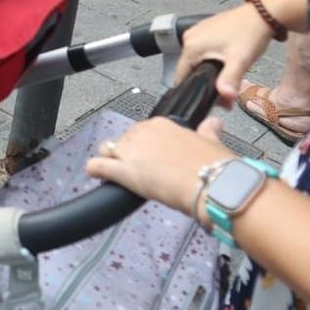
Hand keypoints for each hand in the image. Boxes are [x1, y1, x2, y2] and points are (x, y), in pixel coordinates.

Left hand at [84, 114, 232, 216]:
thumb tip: (213, 124)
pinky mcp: (123, 171)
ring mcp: (131, 151)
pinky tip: (96, 174)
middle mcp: (144, 133)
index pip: (143, 131)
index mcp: (164, 124)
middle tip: (139, 170)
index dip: (144, 146)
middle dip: (128, 154)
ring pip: (108, 151)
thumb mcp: (212, 142)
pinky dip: (95, 170)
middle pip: (124, 141)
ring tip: (118, 175)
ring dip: (111, 161)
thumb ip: (208, 132)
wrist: (213, 184)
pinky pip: (97, 166)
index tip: (150, 156)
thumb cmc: (215, 166)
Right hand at [176, 4, 279, 107]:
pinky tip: (228, 59)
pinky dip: (213, 57)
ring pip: (198, 59)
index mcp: (192, 45)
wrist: (264, 14)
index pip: (181, 76)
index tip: (210, 97)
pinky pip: (204, 49)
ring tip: (229, 72)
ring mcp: (199, 30)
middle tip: (227, 89)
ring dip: (210, 70)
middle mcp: (191, 36)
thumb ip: (230, 81)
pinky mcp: (207, 28)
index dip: (195, 90)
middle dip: (206, 81)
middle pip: (191, 69)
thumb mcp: (239, 61)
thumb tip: (225, 96)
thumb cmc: (251, 33)